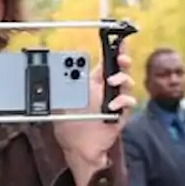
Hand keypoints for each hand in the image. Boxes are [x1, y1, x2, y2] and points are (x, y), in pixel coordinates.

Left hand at [53, 51, 135, 179]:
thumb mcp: (62, 100)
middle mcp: (106, 90)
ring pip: (127, 84)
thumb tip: (56, 69)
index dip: (113, 50)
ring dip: (122, 80)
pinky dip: (122, 101)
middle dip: (123, 60)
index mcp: (93, 83)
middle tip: (121, 58)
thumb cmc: (70, 125)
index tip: (118, 39)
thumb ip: (63, 84)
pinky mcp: (122, 114)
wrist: (80, 146)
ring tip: (113, 83)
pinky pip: (128, 103)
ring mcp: (115, 101)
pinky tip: (113, 106)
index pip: (106, 62)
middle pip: (120, 69)